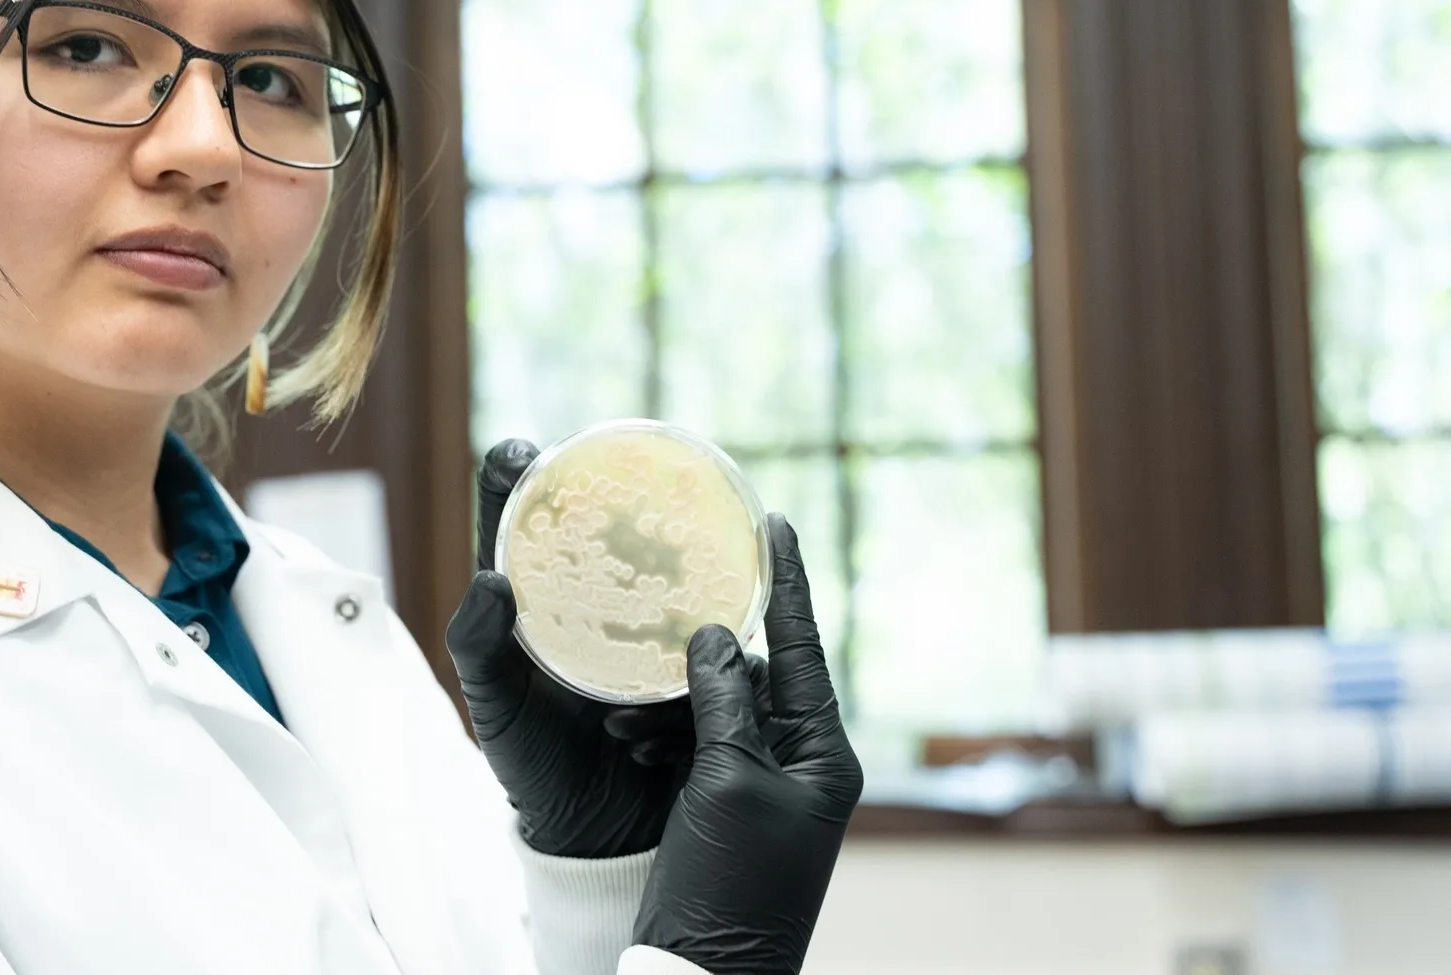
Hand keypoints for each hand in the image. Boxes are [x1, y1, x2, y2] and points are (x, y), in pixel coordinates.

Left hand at [445, 439, 697, 858]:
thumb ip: (478, 645)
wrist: (595, 837)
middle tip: (603, 473)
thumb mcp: (494, 709)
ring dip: (662, 582)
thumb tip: (491, 580)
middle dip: (604, 494)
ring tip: (649, 588)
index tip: (519, 453)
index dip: (517, 479)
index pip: (523, 527)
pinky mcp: (700, 666)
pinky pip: (713, 643)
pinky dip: (694, 659)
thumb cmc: (533, 766)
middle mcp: (597, 605)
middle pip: (604, 531)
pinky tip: (670, 684)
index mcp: (541, 607)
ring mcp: (651, 632)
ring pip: (669, 580)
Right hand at [631, 515, 862, 974]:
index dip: (787, 582)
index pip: (800, 648)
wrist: (703, 972)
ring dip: (671, 699)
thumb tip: (714, 633)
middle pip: (754, 672)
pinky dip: (664, 732)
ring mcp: (765, 785)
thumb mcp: (727, 781)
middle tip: (659, 617)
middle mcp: (802, 761)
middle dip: (701, 653)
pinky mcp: (727, 805)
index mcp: (822, 752)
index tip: (775, 521)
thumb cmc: (729, 885)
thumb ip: (723, 701)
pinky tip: (628, 732)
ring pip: (718, 707)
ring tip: (628, 713)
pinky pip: (698, 743)